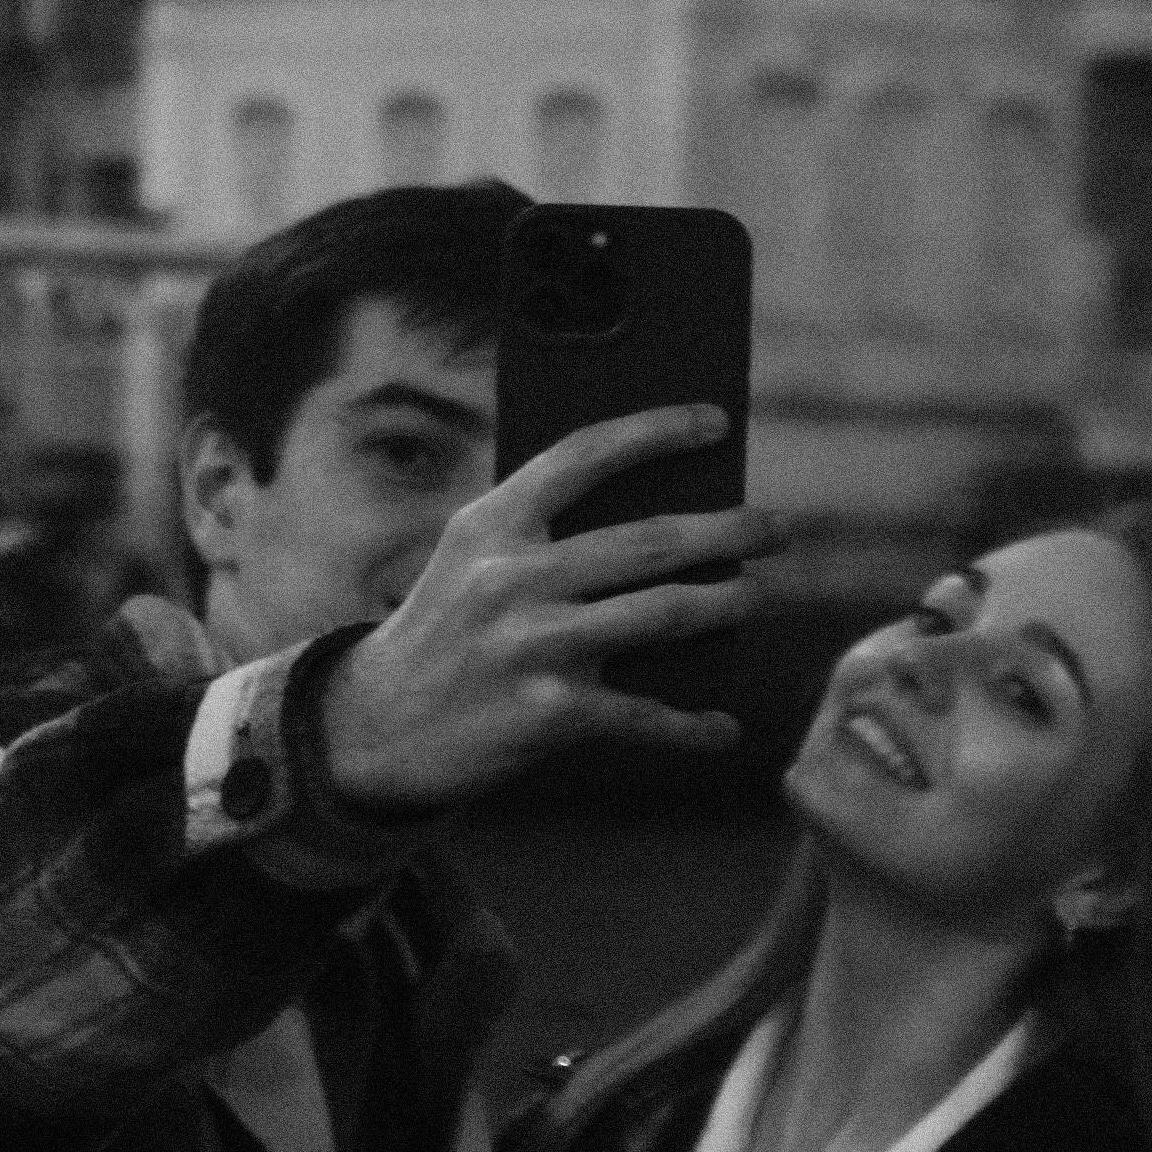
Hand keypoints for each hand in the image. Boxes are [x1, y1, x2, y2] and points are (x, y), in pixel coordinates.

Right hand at [320, 408, 777, 807]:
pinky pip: (643, 714)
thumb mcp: (470, 558)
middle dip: (727, 532)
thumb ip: (542, 530)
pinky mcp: (548, 715)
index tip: (715, 422)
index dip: (656, 432)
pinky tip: (724, 727)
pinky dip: (691, 725)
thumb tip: (663, 518)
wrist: (375, 729)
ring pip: (660, 615)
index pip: (584, 455)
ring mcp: (533, 647)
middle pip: (648, 542)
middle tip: (775, 528)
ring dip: (725, 606)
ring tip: (757, 597)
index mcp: (492, 523)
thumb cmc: (444, 630)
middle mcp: (513, 578)